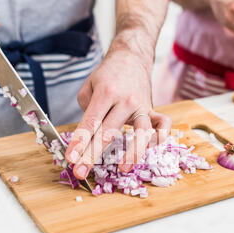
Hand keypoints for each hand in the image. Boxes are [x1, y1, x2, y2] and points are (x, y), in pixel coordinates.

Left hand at [65, 49, 171, 179]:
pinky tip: (150, 149)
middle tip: (81, 173)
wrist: (130, 58)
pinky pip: (163, 125)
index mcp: (105, 93)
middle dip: (92, 155)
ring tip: (123, 168)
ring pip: (141, 133)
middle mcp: (125, 100)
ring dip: (132, 153)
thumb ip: (86, 111)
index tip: (71, 159)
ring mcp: (142, 106)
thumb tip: (86, 137)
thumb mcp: (88, 87)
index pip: (90, 123)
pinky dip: (160, 137)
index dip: (79, 143)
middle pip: (109, 133)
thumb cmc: (107, 76)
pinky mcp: (153, 110)